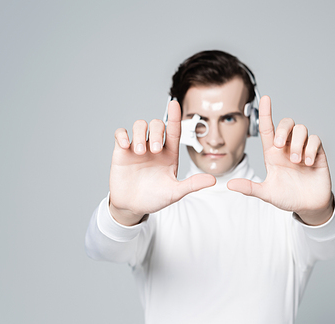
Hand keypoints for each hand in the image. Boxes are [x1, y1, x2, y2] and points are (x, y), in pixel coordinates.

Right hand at [109, 101, 215, 225]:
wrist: (133, 207)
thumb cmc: (154, 198)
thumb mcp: (175, 192)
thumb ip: (193, 184)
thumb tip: (213, 180)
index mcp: (169, 153)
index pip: (173, 130)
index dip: (174, 116)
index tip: (175, 104)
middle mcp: (154, 147)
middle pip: (156, 124)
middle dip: (156, 133)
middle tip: (154, 151)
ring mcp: (137, 148)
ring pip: (139, 125)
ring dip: (140, 134)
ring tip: (139, 152)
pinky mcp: (121, 152)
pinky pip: (120, 133)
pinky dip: (123, 135)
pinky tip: (126, 146)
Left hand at [227, 96, 333, 225]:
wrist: (308, 206)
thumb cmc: (287, 197)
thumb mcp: (266, 193)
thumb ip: (250, 188)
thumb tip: (230, 185)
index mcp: (273, 154)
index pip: (268, 129)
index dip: (266, 113)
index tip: (265, 98)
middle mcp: (288, 148)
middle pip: (286, 123)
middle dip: (282, 129)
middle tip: (280, 146)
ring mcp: (303, 149)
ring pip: (301, 129)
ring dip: (297, 143)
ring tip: (297, 162)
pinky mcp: (317, 153)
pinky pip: (315, 139)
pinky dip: (310, 149)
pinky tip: (307, 163)